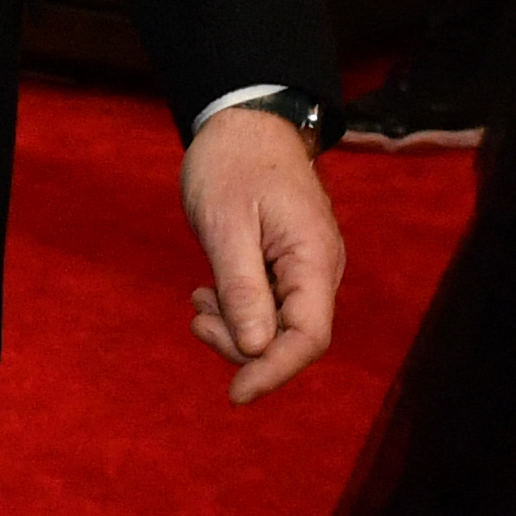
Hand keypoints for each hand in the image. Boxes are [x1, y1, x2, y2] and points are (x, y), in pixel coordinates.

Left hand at [181, 104, 343, 403]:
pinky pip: (268, 303)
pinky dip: (236, 308)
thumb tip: (253, 349)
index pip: (309, 337)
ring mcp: (305, 267)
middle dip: (244, 345)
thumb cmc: (232, 163)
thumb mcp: (225, 222)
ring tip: (198, 302)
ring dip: (236, 327)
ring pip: (278, 324)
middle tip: (197, 322)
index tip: (235, 394)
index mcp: (313, 258)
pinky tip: (206, 295)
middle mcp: (319, 269)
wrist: (243, 121)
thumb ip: (241, 285)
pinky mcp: (287, 264)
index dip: (273, 370)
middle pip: (292, 337)